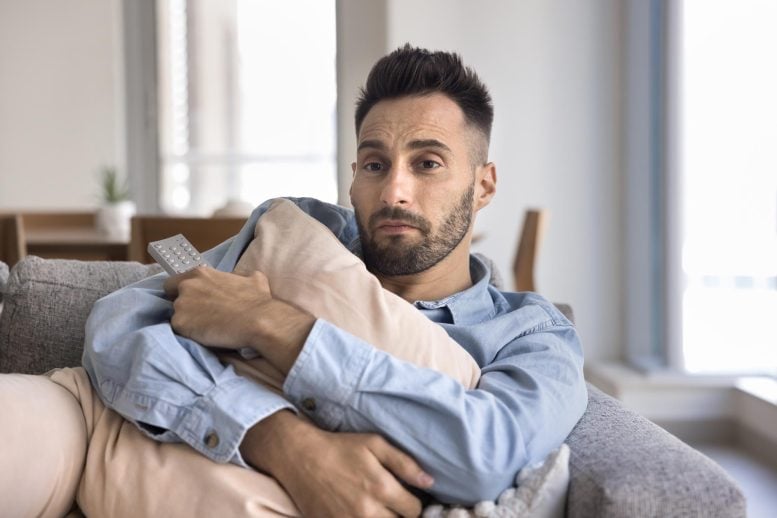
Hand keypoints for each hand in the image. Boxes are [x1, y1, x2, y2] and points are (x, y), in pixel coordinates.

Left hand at [163, 266, 270, 348]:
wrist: (258, 321)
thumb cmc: (257, 300)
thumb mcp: (252, 278)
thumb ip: (237, 276)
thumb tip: (238, 278)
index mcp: (201, 274)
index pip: (176, 281)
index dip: (183, 291)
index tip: (194, 300)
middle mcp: (187, 286)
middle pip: (172, 297)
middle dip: (183, 305)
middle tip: (199, 315)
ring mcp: (181, 306)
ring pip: (177, 315)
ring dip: (188, 321)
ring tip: (206, 328)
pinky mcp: (180, 324)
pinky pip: (180, 331)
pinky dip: (190, 334)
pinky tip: (206, 336)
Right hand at [243, 411, 432, 517]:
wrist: (300, 457)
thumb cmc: (339, 447)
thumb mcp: (375, 444)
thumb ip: (405, 463)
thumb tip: (429, 482)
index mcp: (382, 488)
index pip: (414, 510)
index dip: (413, 503)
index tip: (406, 497)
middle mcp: (367, 511)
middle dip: (399, 515)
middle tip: (393, 504)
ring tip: (379, 509)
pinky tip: (361, 512)